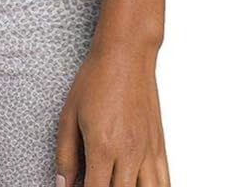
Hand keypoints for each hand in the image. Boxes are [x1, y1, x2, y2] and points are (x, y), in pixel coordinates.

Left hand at [55, 44, 170, 185]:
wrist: (126, 55)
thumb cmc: (96, 79)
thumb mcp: (69, 115)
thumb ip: (65, 154)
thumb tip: (63, 183)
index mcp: (103, 147)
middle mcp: (128, 153)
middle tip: (96, 180)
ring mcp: (147, 152)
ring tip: (118, 183)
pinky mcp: (158, 147)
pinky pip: (164, 182)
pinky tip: (140, 186)